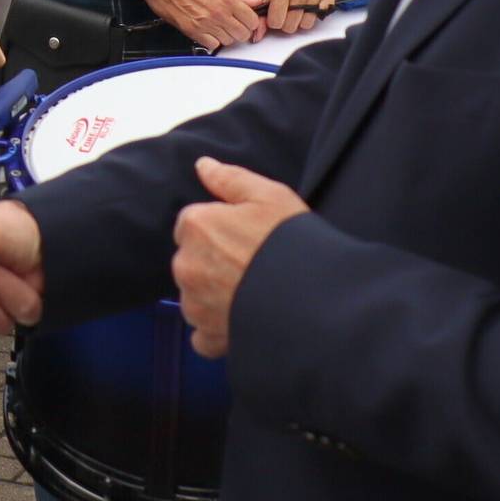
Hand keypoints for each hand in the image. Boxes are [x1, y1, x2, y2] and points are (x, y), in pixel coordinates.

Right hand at [111, 0, 264, 49]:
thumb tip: (256, 1)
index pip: (252, 20)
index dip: (251, 21)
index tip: (246, 19)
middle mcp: (219, 13)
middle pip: (243, 34)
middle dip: (240, 30)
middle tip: (233, 24)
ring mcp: (206, 24)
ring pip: (229, 41)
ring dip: (226, 36)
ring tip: (219, 26)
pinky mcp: (193, 32)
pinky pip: (213, 45)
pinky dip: (213, 41)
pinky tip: (208, 31)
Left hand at [172, 157, 306, 358]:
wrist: (313, 299)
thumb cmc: (292, 241)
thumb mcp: (269, 196)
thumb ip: (230, 179)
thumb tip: (202, 165)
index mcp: (197, 226)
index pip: (192, 221)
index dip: (220, 226)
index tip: (245, 235)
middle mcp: (186, 265)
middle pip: (191, 258)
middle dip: (213, 260)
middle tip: (252, 263)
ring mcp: (194, 303)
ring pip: (194, 295)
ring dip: (213, 294)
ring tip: (252, 292)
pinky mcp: (208, 335)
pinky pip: (201, 334)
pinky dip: (215, 329)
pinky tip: (240, 320)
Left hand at [258, 0, 332, 34]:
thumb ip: (262, 4)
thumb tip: (259, 29)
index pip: (276, 21)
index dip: (274, 21)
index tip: (275, 15)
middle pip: (291, 26)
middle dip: (286, 22)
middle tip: (286, 11)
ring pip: (306, 24)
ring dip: (300, 19)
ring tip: (298, 7)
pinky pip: (321, 15)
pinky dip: (314, 13)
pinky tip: (309, 4)